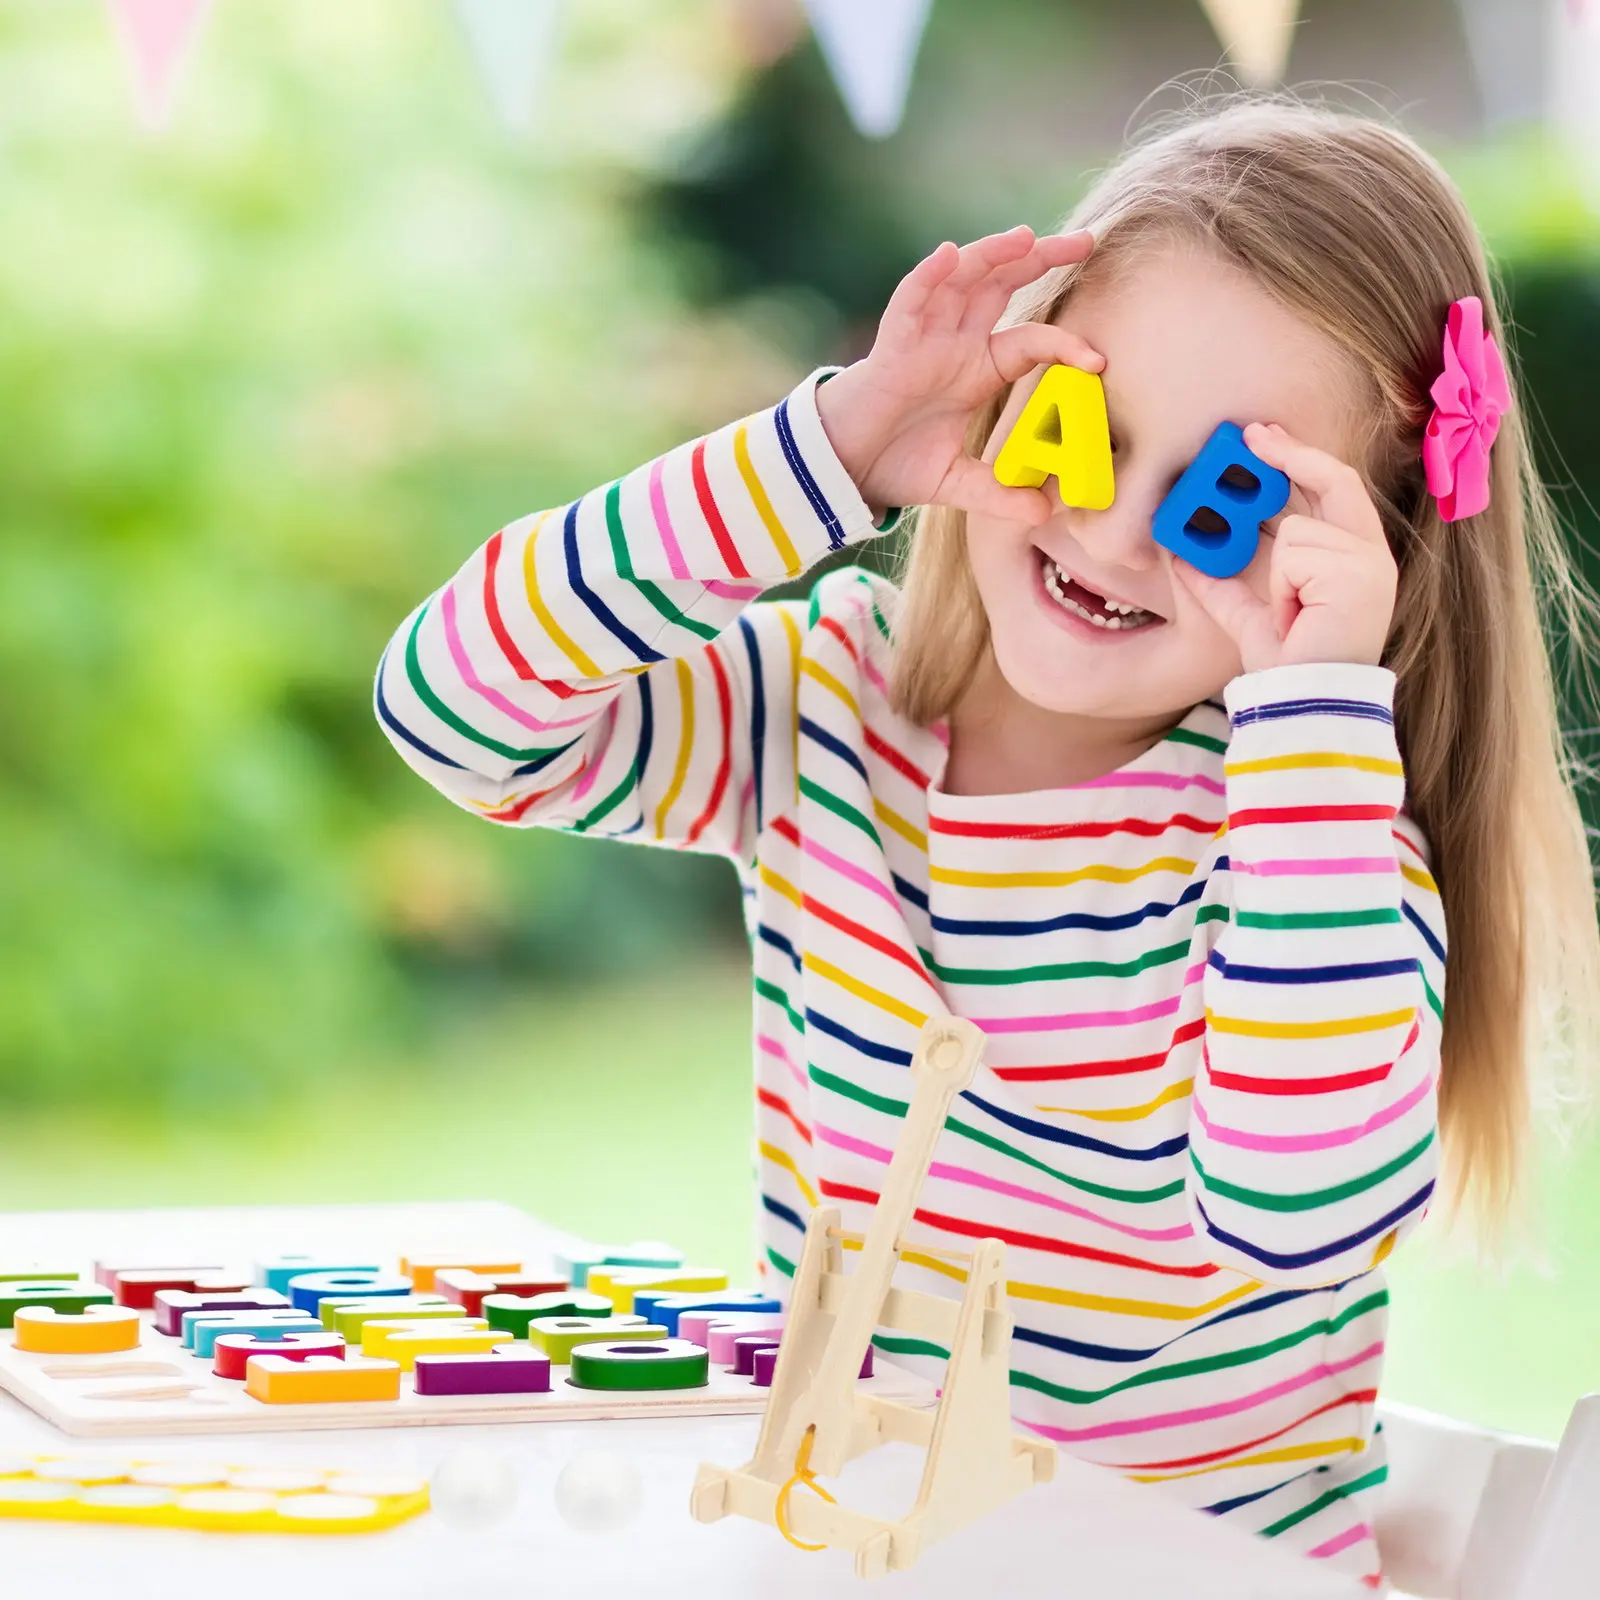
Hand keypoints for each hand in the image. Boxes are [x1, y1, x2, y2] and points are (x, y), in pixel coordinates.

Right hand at [814, 225, 1100, 525]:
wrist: (843, 470)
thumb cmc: (895, 464)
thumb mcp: (957, 483)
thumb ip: (999, 494)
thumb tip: (1043, 513)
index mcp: (977, 369)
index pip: (1031, 341)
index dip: (1065, 345)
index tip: (1098, 360)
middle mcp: (955, 344)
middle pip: (1003, 284)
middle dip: (1042, 259)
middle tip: (1085, 241)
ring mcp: (923, 340)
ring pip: (961, 280)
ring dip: (992, 254)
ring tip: (1026, 238)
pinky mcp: (891, 348)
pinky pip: (909, 303)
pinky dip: (927, 277)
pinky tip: (948, 255)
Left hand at [1171, 424, 1397, 672]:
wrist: (1306, 704)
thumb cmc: (1288, 669)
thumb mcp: (1248, 618)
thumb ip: (1221, 586)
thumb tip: (1183, 557)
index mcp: (1355, 561)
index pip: (1335, 488)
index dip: (1300, 458)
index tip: (1263, 438)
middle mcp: (1372, 556)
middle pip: (1331, 481)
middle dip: (1289, 453)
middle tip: (1249, 433)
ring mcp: (1369, 563)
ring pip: (1294, 530)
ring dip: (1278, 575)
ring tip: (1291, 615)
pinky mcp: (1358, 573)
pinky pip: (1294, 554)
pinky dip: (1283, 587)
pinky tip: (1297, 617)